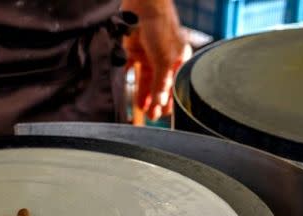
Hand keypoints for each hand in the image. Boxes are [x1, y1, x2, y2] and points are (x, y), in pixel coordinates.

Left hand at [123, 0, 191, 120]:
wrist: (144, 4)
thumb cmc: (161, 27)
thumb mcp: (165, 59)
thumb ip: (161, 83)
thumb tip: (159, 103)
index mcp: (178, 61)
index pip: (175, 87)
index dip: (169, 102)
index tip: (162, 117)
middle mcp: (164, 60)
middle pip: (159, 86)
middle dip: (155, 102)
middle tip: (150, 117)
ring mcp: (149, 55)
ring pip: (145, 80)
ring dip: (142, 95)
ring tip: (139, 109)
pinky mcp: (133, 51)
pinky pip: (129, 69)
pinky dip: (126, 79)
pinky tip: (124, 92)